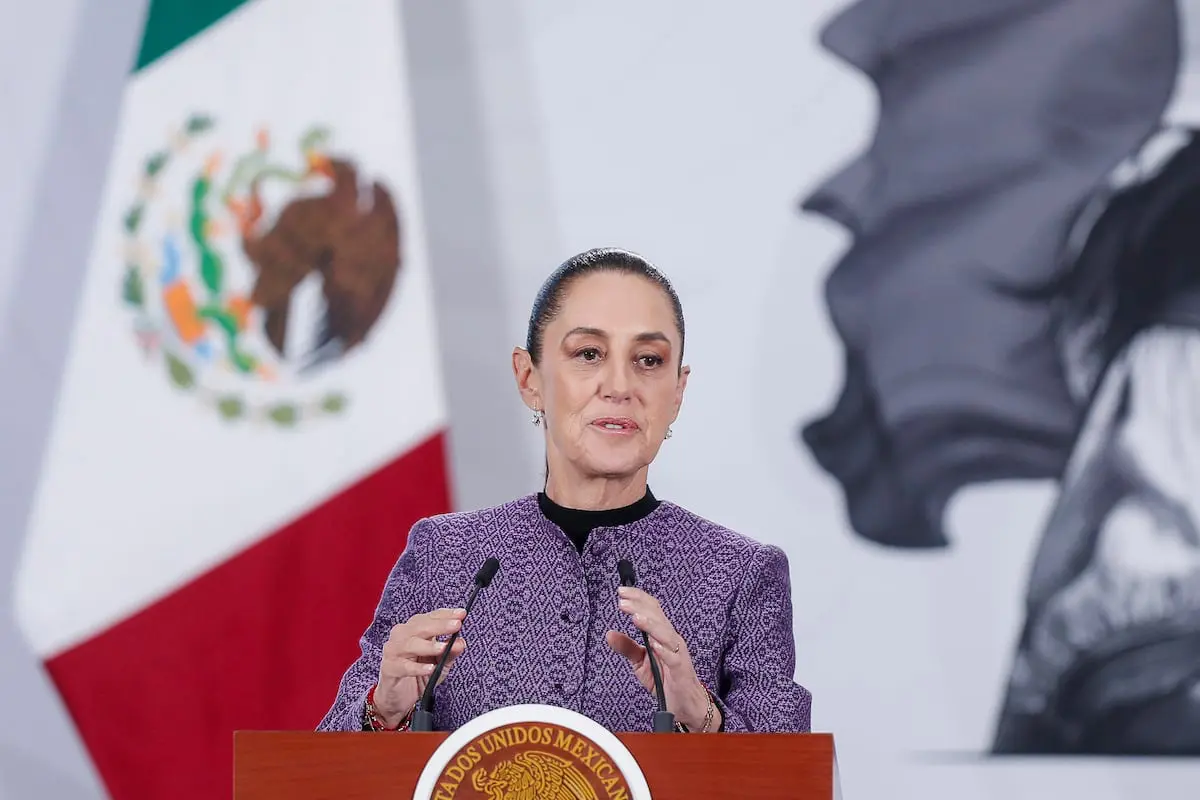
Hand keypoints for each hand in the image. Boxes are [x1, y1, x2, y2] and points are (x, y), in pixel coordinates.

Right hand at [374, 608, 466, 726]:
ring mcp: (393, 651)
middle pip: (420, 626)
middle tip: (456, 625)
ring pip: (410, 644)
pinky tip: (429, 669)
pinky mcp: (389, 669)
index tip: (462, 614)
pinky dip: (417, 668)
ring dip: (428, 646)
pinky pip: (404, 667)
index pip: (431, 617)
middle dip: (440, 625)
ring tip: (443, 648)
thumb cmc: (418, 674)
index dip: (446, 614)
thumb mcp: (440, 664)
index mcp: (415, 629)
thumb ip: (450, 652)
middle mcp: (402, 636)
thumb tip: (461, 642)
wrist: (397, 697)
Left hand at [606, 586, 720, 731]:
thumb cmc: (665, 680)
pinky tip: (653, 644)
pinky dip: (663, 649)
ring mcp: (677, 653)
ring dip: (650, 624)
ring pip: (665, 633)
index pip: (651, 609)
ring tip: (635, 617)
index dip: (638, 598)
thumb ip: (627, 647)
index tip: (621, 592)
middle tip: (622, 601)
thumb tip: (609, 634)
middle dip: (639, 607)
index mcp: (661, 634)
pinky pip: (672, 657)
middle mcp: (671, 639)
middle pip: (657, 616)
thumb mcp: (640, 663)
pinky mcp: (680, 669)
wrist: (686, 703)